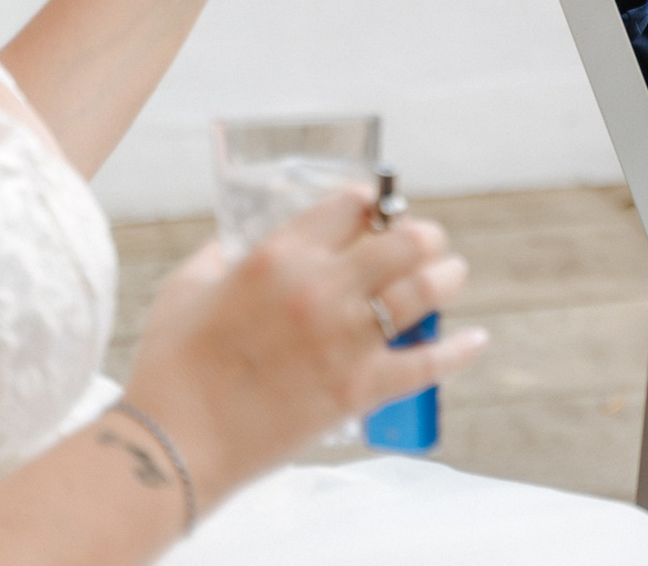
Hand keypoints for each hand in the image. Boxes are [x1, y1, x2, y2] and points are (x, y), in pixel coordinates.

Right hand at [121, 188, 483, 506]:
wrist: (174, 445)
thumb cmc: (171, 366)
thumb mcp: (185, 287)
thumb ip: (221, 254)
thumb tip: (241, 241)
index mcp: (278, 256)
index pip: (350, 204)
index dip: (373, 203)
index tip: (378, 211)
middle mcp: (320, 289)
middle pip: (405, 241)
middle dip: (424, 236)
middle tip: (426, 244)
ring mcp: (344, 340)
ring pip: (423, 292)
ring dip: (446, 278)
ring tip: (451, 275)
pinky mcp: (357, 390)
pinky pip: (425, 365)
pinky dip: (458, 351)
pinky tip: (476, 340)